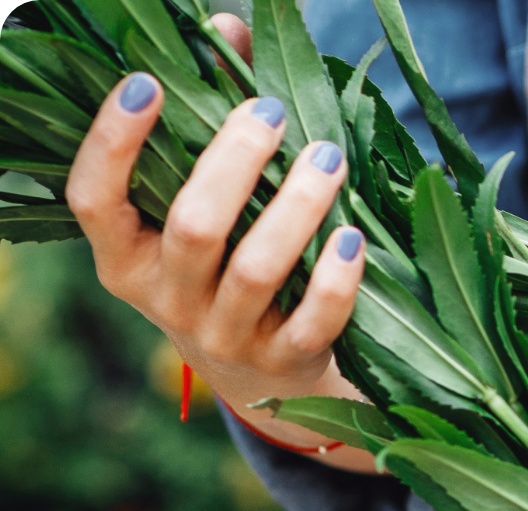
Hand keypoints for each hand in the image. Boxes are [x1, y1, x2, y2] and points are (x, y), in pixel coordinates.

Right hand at [65, 16, 374, 471]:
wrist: (264, 378)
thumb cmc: (229, 266)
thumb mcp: (208, 207)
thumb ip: (212, 118)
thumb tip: (228, 27)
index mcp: (127, 259)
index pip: (93, 201)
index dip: (112, 142)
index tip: (147, 83)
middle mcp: (168, 302)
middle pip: (192, 227)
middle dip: (233, 163)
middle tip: (272, 112)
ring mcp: (227, 338)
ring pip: (256, 271)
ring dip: (295, 207)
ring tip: (328, 157)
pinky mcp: (286, 364)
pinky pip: (313, 321)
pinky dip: (335, 277)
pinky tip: (352, 235)